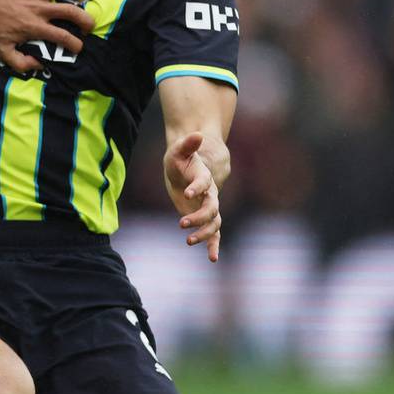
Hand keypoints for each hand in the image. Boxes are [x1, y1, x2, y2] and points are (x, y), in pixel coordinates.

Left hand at [0, 0, 94, 75]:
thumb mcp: (0, 52)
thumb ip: (20, 62)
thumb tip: (39, 64)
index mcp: (34, 28)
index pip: (62, 37)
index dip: (75, 44)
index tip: (78, 47)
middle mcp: (38, 9)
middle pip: (70, 12)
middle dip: (85, 19)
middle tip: (88, 24)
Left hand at [164, 131, 222, 261]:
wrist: (189, 168)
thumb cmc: (181, 159)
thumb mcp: (179, 151)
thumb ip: (187, 144)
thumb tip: (196, 134)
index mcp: (203, 177)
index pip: (203, 182)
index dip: (197, 187)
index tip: (187, 193)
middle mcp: (210, 193)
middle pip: (211, 207)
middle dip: (199, 216)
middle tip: (181, 222)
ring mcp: (208, 206)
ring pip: (214, 222)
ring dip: (204, 233)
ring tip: (188, 240)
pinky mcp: (204, 217)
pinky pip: (213, 233)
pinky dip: (213, 245)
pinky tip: (213, 259)